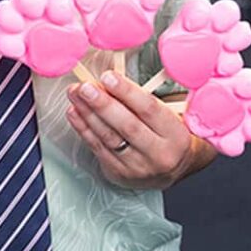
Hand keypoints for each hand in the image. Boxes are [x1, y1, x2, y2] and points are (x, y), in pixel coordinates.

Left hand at [66, 71, 200, 189]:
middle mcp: (159, 154)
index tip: (108, 76)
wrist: (170, 170)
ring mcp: (138, 167)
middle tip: (85, 87)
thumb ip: (140, 99)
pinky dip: (83, 128)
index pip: (150, 109)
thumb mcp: (166, 115)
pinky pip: (97, 148)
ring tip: (75, 94)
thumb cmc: (164, 134)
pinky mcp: (119, 173)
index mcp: (176, 135)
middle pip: (128, 126)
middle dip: (103, 104)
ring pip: (109, 137)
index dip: (126, 92)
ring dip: (87, 113)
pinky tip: (74, 112)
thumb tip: (107, 80)